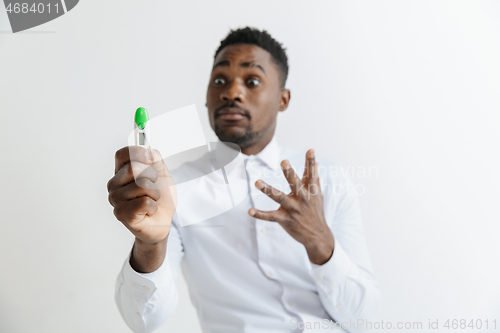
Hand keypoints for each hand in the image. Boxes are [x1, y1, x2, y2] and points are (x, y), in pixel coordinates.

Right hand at [107, 146, 176, 244]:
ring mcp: (116, 201)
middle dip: (152, 176)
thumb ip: (155, 159)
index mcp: (121, 172)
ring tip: (151, 200)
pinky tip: (149, 210)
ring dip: (155, 193)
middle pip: (133, 168)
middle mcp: (114, 185)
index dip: (138, 152)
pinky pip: (144, 201)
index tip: (150, 158)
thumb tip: (149, 151)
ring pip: (142, 185)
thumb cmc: (160, 198)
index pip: (122, 154)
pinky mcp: (123, 214)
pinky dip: (153, 206)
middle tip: (154, 187)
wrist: (164, 221)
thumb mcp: (162, 174)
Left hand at [248, 149, 334, 264]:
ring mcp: (294, 209)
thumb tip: (317, 163)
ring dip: (268, 190)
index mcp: (310, 191)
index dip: (311, 162)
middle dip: (289, 173)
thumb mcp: (317, 195)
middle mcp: (303, 199)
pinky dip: (260, 215)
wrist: (318, 235)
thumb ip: (314, 178)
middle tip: (284, 162)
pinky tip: (249, 211)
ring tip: (257, 182)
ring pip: (279, 198)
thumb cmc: (316, 211)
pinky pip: (271, 217)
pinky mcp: (286, 220)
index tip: (311, 150)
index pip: (311, 174)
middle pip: (295, 184)